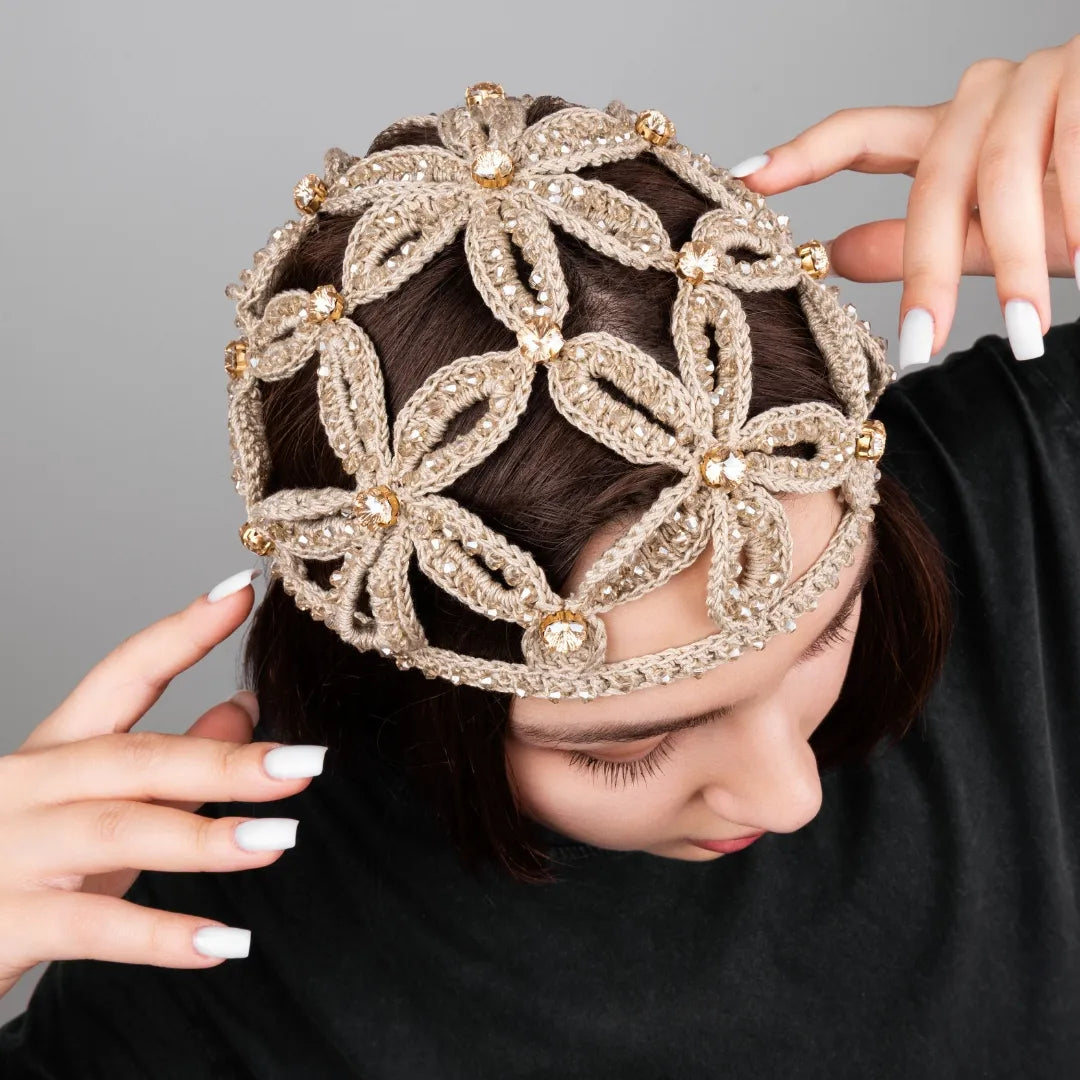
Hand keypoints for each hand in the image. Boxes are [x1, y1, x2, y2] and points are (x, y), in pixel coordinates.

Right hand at [0, 568, 327, 1000]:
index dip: (182, 633)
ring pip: (116, 831)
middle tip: (307, 762)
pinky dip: (159, 935)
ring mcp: (8, 852)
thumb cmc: (19, 866)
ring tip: (280, 840)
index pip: (122, 675)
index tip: (243, 592)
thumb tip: (245, 704)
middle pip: (134, 758)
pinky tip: (224, 943)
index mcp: (54, 750)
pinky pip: (89, 927)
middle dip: (224, 760)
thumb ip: (169, 762)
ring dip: (203, 838)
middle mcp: (26, 787)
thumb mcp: (99, 806)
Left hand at [727, 36, 1079, 369]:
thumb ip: (919, 242)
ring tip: (1027, 330)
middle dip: (930, 272)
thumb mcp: (994, 234)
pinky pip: (1073, 159)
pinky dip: (1078, 216)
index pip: (861, 134)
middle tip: (923, 346)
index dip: (801, 155)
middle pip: (934, 181)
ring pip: (1004, 176)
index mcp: (951, 128)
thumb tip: (833, 256)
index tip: (745, 180)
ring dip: (1017, 264)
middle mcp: (987, 92)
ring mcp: (1043, 76)